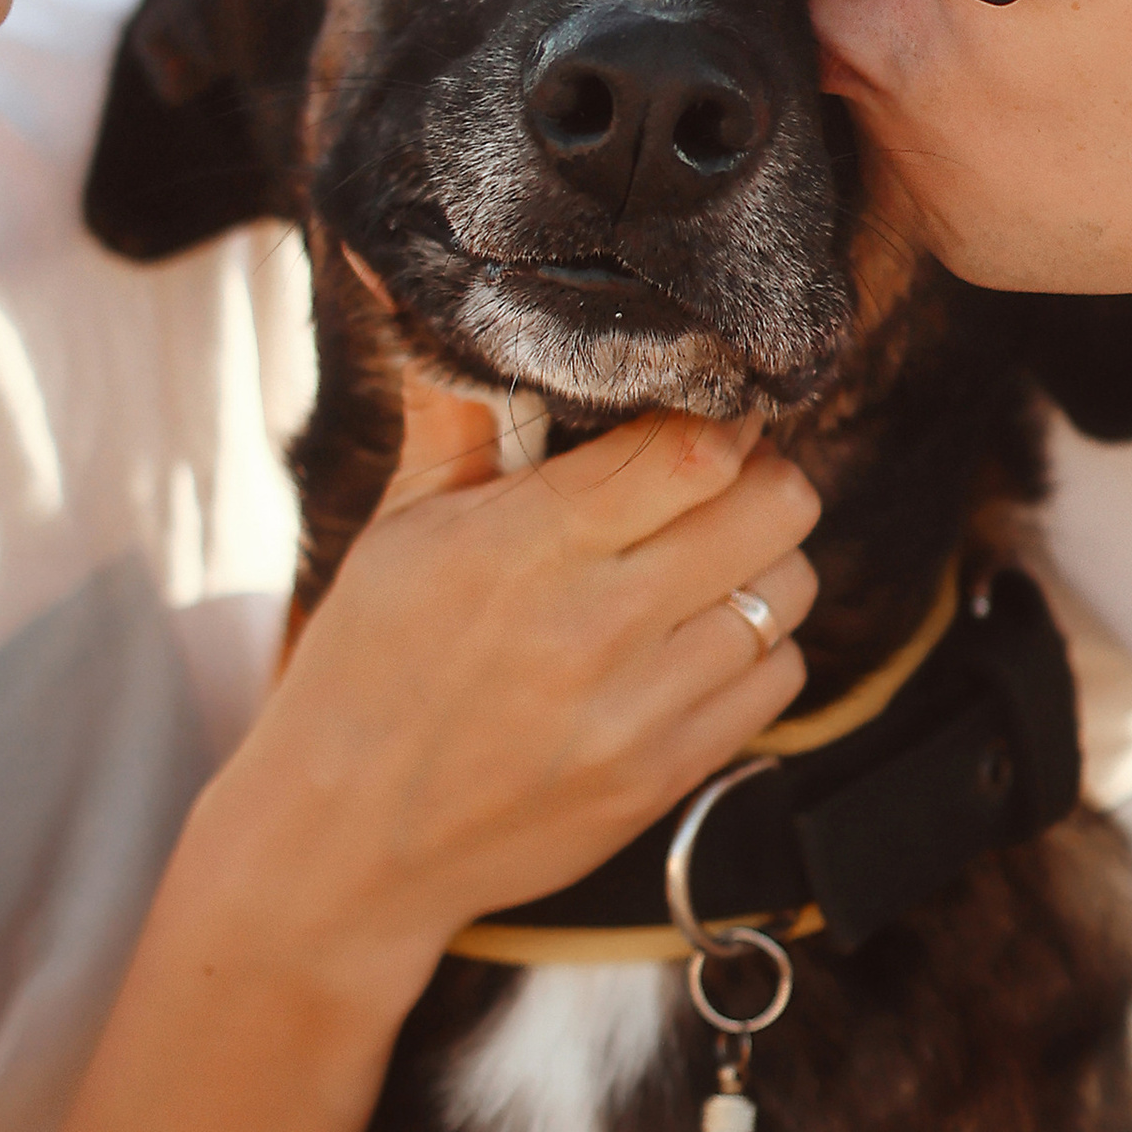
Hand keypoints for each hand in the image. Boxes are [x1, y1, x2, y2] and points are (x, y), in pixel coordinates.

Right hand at [196, 375, 818, 973]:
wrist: (344, 845)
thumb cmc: (364, 669)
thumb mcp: (397, 529)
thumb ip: (454, 414)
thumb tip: (422, 286)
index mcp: (525, 544)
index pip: (694, 447)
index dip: (719, 418)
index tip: (700, 417)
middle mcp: (595, 624)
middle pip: (774, 509)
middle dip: (760, 480)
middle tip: (718, 483)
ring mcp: (639, 709)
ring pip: (787, 594)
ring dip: (761, 565)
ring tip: (703, 564)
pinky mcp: (664, 775)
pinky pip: (776, 681)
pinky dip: (753, 649)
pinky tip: (692, 643)